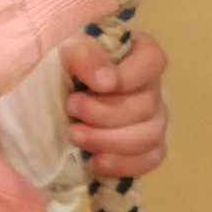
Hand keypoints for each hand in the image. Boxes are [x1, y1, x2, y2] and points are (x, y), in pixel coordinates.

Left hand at [61, 31, 168, 177]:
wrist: (58, 92)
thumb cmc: (68, 64)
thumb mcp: (70, 48)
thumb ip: (86, 54)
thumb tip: (106, 82)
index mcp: (140, 52)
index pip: (152, 62)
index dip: (127, 77)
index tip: (95, 86)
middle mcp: (153, 86)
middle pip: (146, 106)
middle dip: (103, 113)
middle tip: (71, 109)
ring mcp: (154, 118)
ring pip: (150, 136)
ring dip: (110, 141)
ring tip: (76, 135)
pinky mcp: (147, 147)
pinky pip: (152, 159)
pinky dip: (124, 163)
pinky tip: (96, 162)